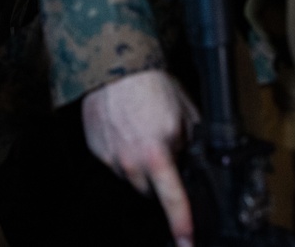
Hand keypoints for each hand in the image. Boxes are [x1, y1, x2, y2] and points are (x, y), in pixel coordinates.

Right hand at [81, 70, 198, 246]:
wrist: (115, 66)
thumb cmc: (151, 84)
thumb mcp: (186, 114)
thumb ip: (192, 144)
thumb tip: (198, 160)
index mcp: (157, 154)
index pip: (173, 199)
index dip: (182, 224)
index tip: (186, 242)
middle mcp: (131, 161)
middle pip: (150, 190)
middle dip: (160, 177)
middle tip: (164, 150)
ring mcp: (110, 156)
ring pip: (130, 177)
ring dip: (139, 165)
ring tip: (142, 133)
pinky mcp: (96, 149)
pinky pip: (113, 162)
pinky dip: (122, 152)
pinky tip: (126, 130)